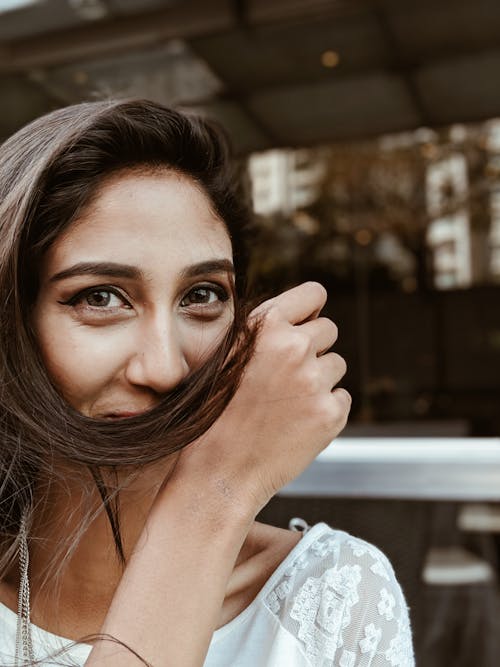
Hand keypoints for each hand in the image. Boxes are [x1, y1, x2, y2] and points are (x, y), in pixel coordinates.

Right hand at [167, 282, 350, 515]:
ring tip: (286, 404)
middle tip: (286, 377)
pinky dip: (326, 409)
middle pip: (329, 330)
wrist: (220, 470)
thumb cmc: (217, 412)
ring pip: (336, 365)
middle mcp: (293, 347)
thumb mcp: (228, 355)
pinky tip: (296, 423)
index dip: (310, 310)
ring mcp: (315, 381)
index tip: (307, 322)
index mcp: (265, 325)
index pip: (314, 294)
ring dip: (319, 379)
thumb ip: (266, 330)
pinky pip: (342, 398)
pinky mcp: (331, 413)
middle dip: (313, 348)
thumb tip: (308, 317)